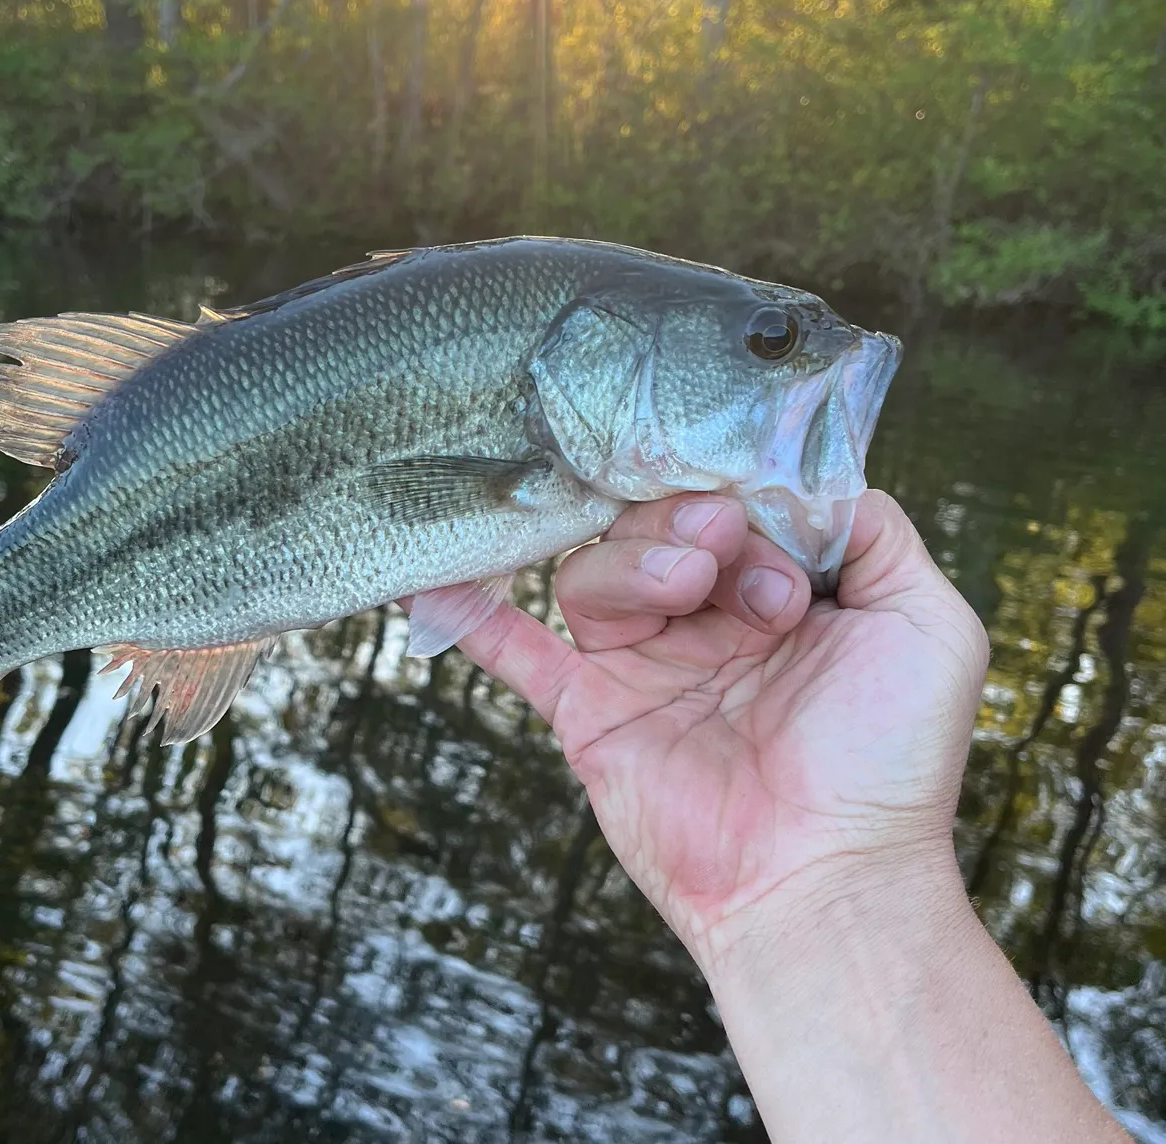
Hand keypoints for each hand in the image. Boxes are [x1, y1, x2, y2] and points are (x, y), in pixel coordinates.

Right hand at [457, 490, 988, 971]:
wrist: (825, 883)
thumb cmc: (889, 764)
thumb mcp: (929, 627)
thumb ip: (876, 534)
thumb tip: (810, 476)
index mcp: (777, 593)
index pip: (730, 502)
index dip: (740, 492)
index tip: (757, 510)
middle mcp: (703, 620)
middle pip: (653, 525)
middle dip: (684, 519)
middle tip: (719, 541)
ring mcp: (641, 665)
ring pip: (594, 571)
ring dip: (630, 563)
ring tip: (682, 588)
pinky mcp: (588, 712)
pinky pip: (515, 652)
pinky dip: (471, 614)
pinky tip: (431, 579)